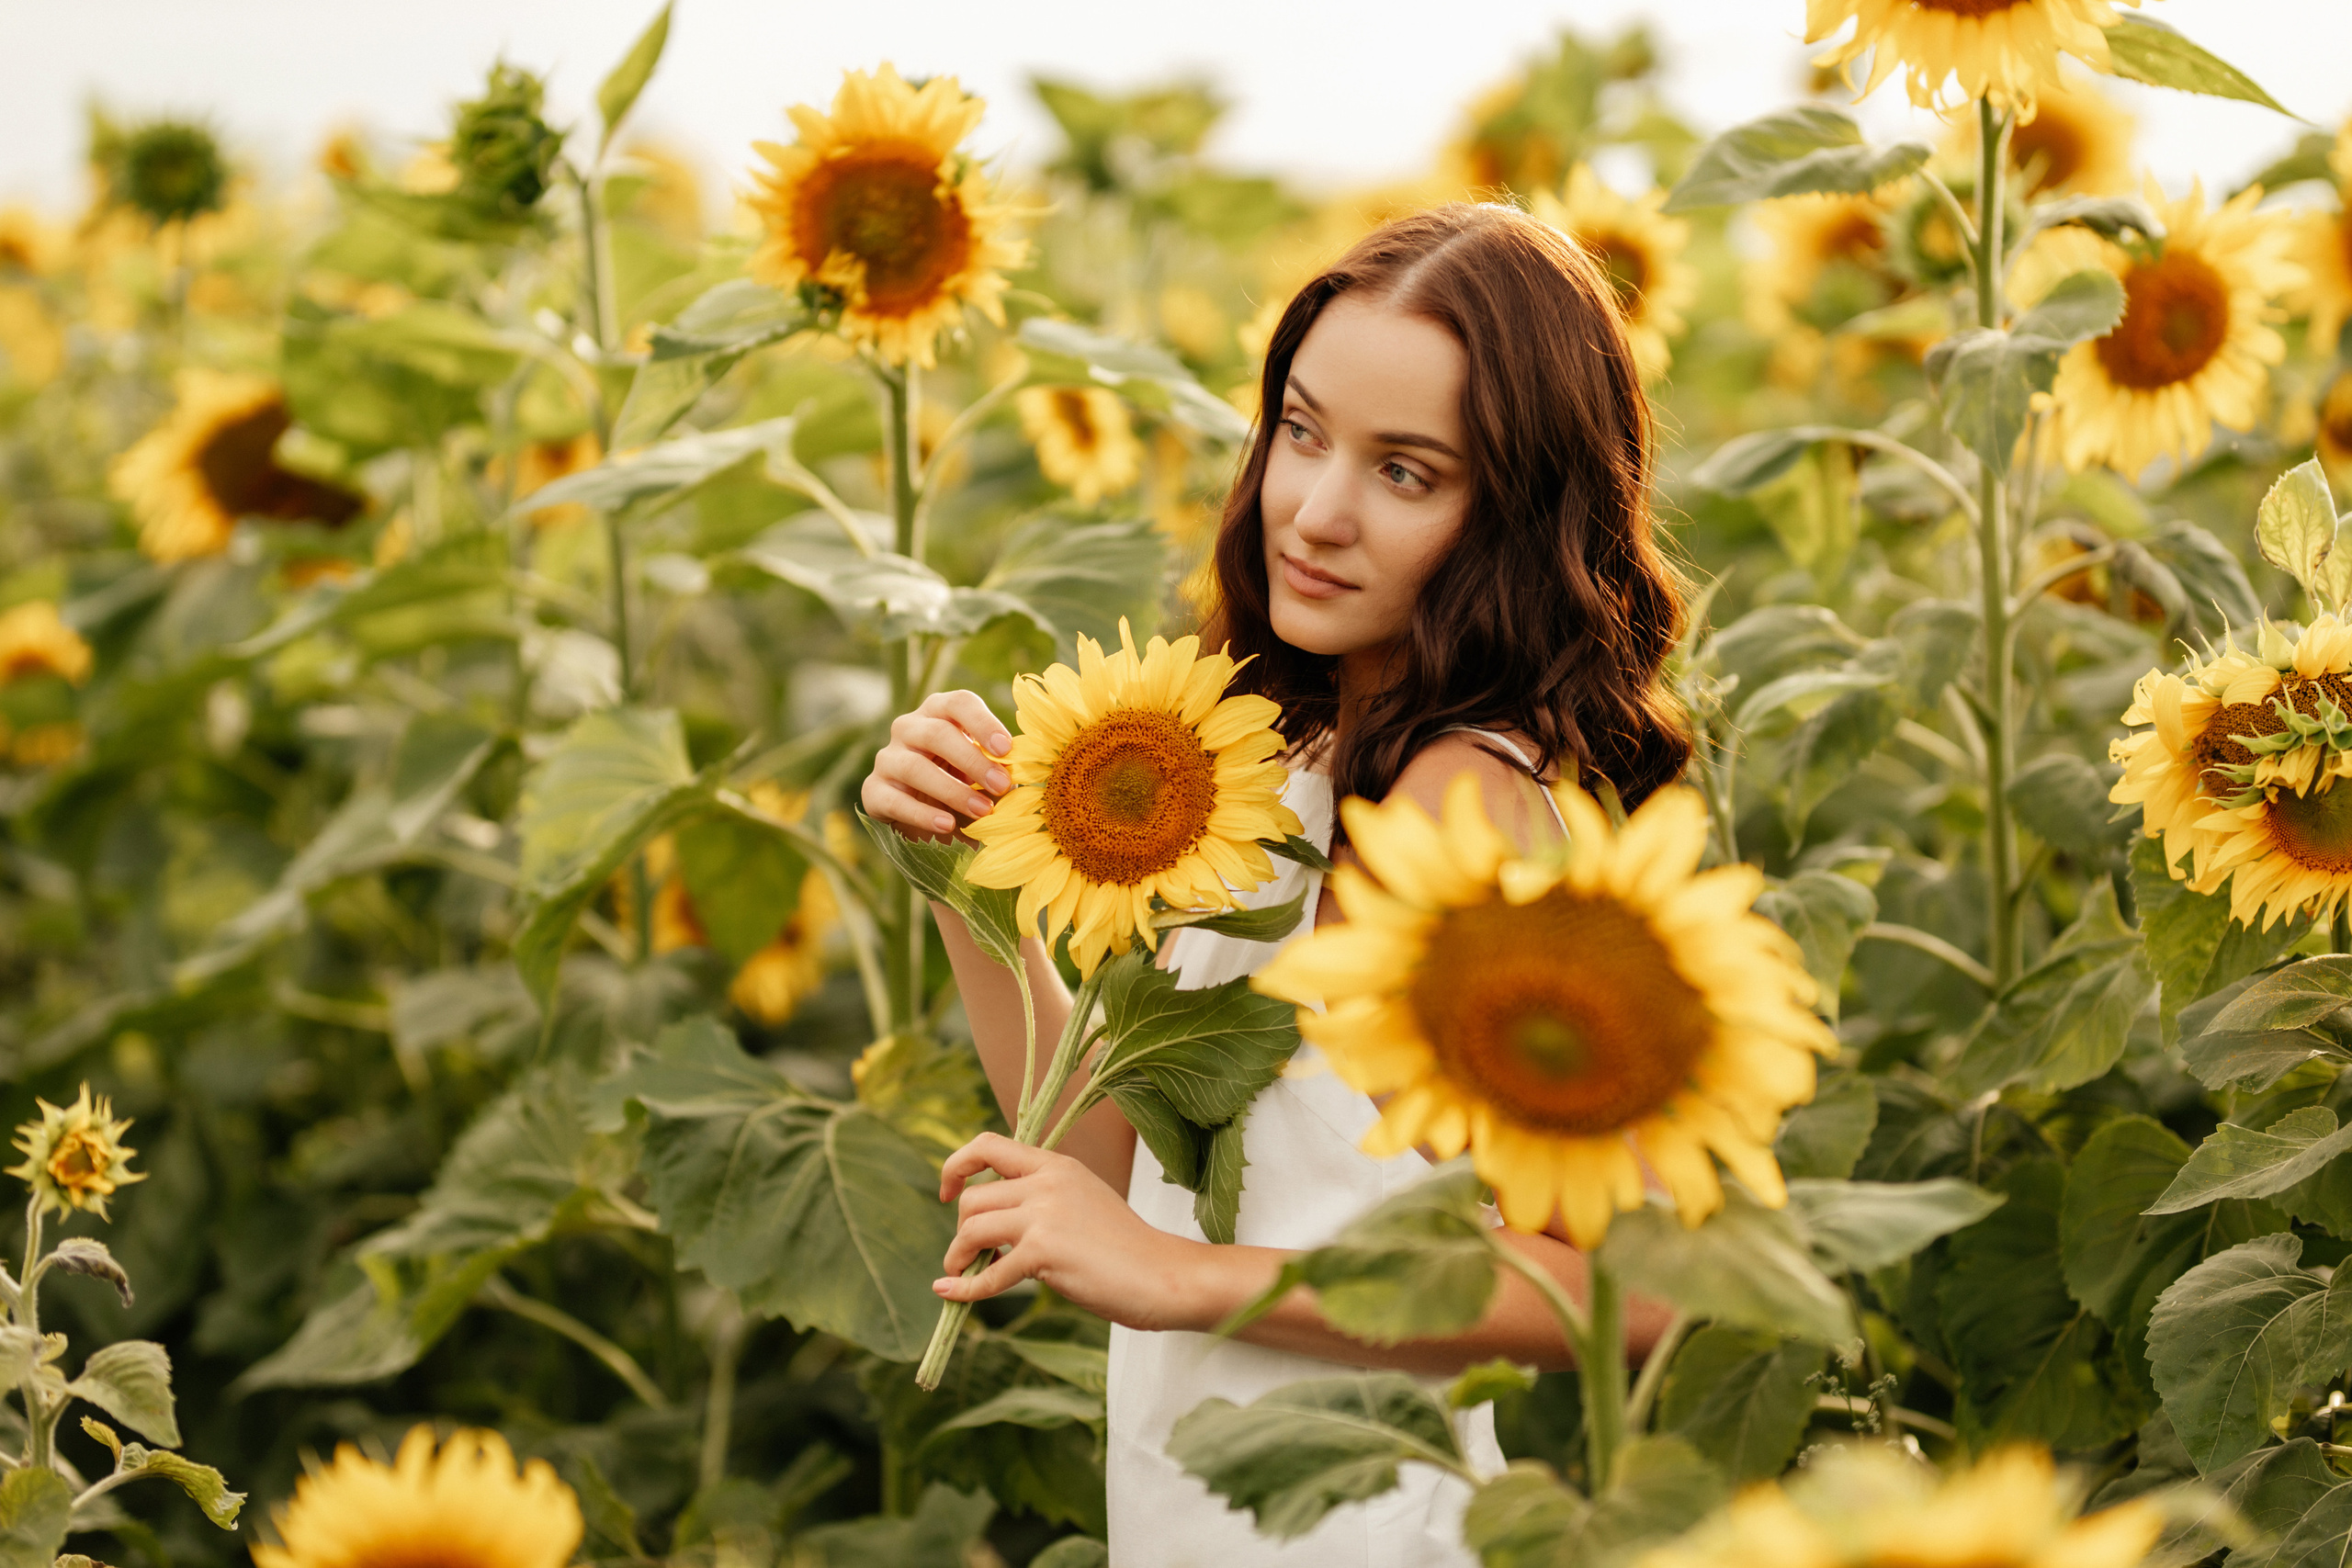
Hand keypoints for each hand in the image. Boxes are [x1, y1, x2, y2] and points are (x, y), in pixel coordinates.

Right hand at [861, 690, 1012, 843]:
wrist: (926, 816)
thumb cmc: (965, 782)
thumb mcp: (984, 770)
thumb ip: (999, 765)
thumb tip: (1022, 768)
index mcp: (939, 712)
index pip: (958, 703)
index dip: (983, 723)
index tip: (1007, 749)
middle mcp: (908, 727)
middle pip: (937, 733)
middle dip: (973, 760)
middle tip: (1002, 785)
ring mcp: (887, 758)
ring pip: (914, 767)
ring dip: (953, 790)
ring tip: (983, 810)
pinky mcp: (873, 791)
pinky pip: (895, 800)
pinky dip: (922, 814)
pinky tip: (947, 825)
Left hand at [935, 1133, 1214, 1331]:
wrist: (1162, 1275)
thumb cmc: (1125, 1247)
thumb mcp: (1082, 1200)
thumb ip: (1042, 1197)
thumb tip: (990, 1220)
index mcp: (1057, 1165)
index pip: (987, 1144)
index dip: (957, 1166)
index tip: (948, 1193)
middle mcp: (1047, 1182)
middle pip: (973, 1197)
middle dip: (961, 1229)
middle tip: (969, 1253)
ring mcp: (1045, 1215)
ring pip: (971, 1228)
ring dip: (957, 1256)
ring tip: (960, 1274)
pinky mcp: (1044, 1252)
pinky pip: (988, 1272)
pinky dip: (964, 1288)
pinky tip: (952, 1294)